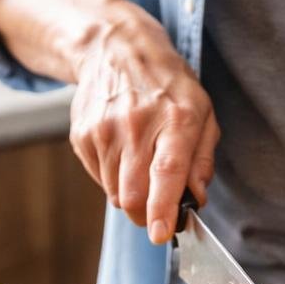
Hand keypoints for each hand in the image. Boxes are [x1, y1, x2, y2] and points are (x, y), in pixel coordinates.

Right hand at [65, 1, 219, 243]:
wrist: (116, 49)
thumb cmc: (167, 85)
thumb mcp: (202, 112)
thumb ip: (203, 159)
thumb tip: (196, 198)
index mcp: (176, 118)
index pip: (166, 173)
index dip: (163, 209)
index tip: (161, 234)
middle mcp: (136, 124)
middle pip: (133, 194)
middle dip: (145, 216)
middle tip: (156, 216)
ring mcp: (104, 130)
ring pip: (115, 192)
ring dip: (130, 195)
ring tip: (141, 166)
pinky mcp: (82, 135)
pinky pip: (99, 178)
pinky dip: (113, 178)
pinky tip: (122, 151)